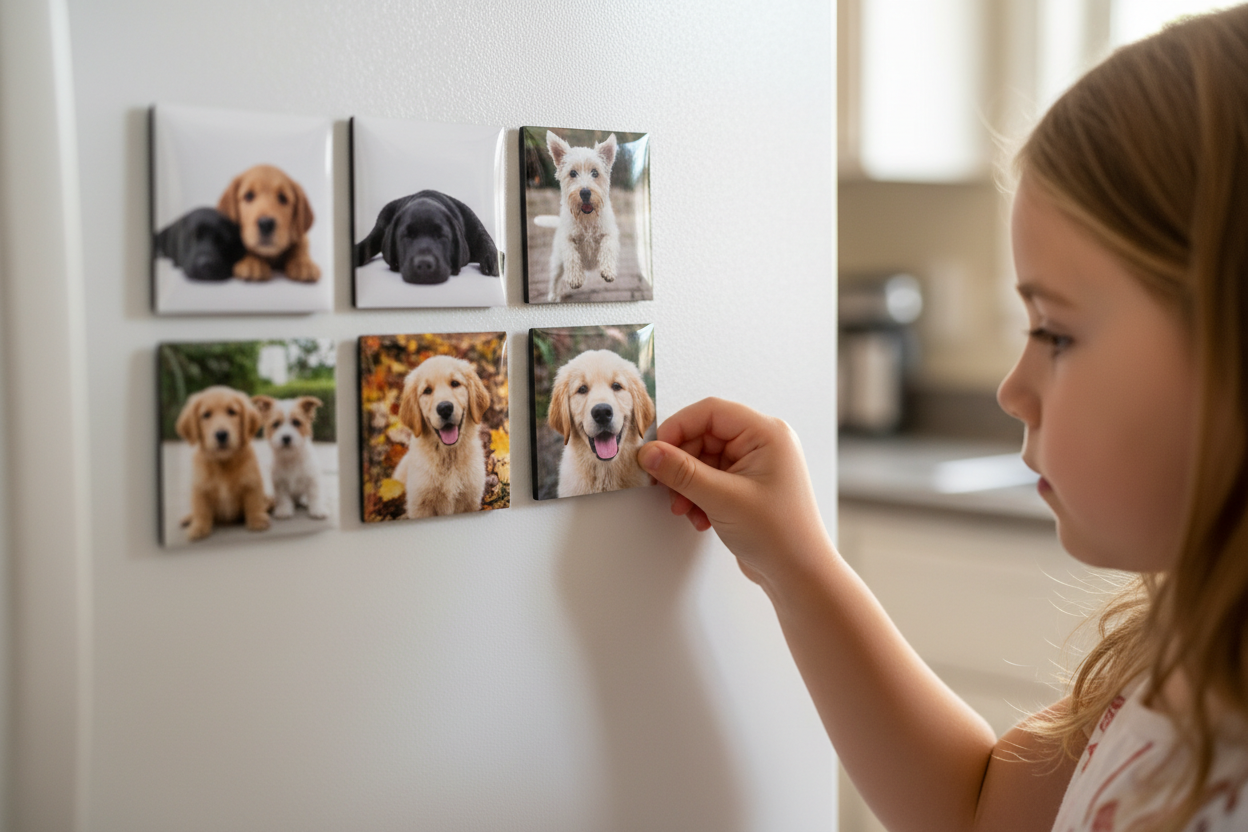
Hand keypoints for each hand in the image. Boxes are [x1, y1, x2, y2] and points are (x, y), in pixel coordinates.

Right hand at [637, 397, 831, 585]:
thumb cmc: (780, 535)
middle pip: (704, 435)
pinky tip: (699, 517)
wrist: (799, 575)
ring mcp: (755, 465)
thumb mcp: (723, 499)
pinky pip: (712, 478)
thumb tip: (650, 453)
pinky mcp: (747, 486)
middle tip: (665, 485)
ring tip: (684, 508)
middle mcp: (763, 444)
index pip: (711, 412)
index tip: (655, 450)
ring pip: (704, 459)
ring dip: (688, 484)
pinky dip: (699, 495)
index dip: (678, 427)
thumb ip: (681, 472)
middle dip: (682, 463)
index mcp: (767, 434)